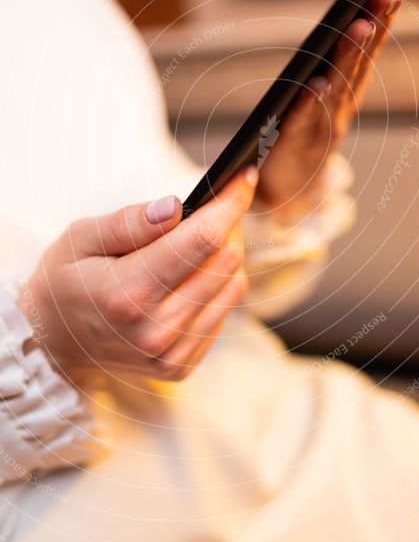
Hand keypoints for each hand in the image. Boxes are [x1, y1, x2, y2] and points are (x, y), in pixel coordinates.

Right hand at [20, 167, 257, 381]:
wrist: (51, 342)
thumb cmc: (66, 281)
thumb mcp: (81, 239)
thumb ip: (129, 223)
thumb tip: (175, 206)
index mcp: (128, 294)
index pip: (201, 240)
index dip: (230, 203)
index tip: (244, 176)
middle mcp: (154, 330)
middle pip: (225, 261)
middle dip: (229, 225)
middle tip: (214, 206)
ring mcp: (170, 353)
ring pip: (232, 287)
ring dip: (225, 256)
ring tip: (196, 242)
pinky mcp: (180, 365)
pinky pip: (223, 313)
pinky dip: (215, 287)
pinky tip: (188, 279)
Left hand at [255, 0, 404, 219]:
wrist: (287, 191)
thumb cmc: (303, 134)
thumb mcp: (323, 95)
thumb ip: (334, 62)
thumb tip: (352, 16)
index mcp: (346, 89)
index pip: (366, 47)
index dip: (380, 17)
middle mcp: (341, 104)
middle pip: (359, 60)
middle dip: (374, 23)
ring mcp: (322, 125)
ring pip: (337, 84)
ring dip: (349, 55)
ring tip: (360, 25)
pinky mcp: (297, 144)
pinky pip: (303, 119)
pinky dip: (311, 102)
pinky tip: (316, 82)